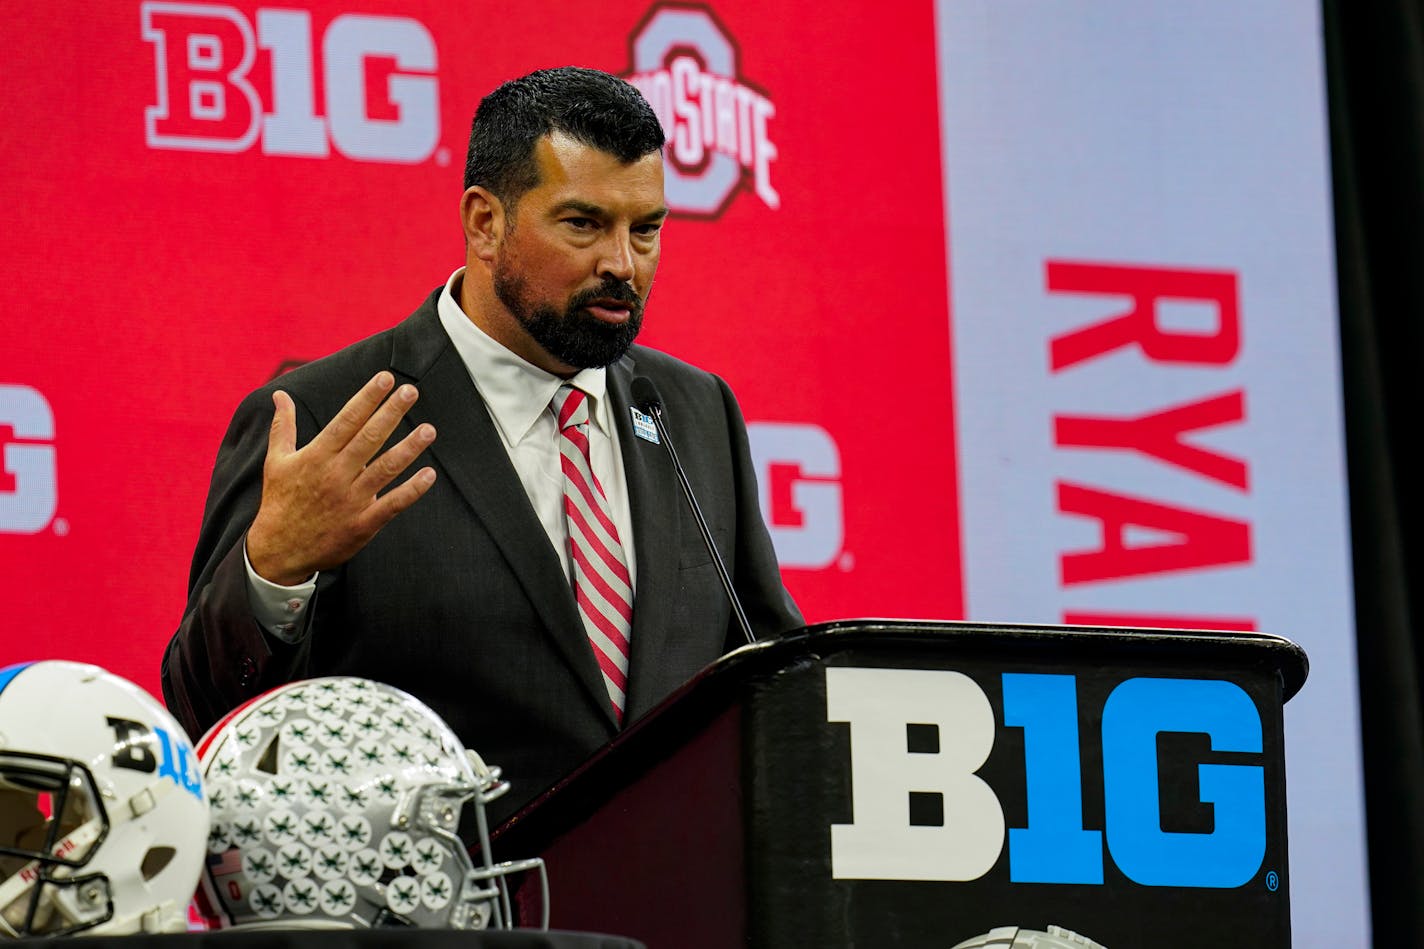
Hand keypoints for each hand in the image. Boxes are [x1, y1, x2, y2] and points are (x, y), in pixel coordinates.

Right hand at [246, 371, 436, 584]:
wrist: (278, 551)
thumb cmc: (280, 502)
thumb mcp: (276, 461)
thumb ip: (283, 425)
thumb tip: (280, 393)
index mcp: (316, 457)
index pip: (346, 420)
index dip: (367, 398)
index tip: (386, 378)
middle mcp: (335, 475)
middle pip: (369, 438)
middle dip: (391, 413)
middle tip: (411, 391)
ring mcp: (350, 500)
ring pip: (385, 469)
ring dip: (409, 448)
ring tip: (429, 430)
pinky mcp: (362, 524)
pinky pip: (392, 504)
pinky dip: (411, 490)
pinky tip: (429, 475)